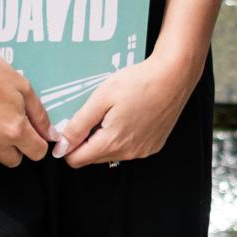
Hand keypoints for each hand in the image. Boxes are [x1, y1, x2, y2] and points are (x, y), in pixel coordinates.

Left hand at [54, 44, 204, 167]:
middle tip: (94, 113)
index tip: (71, 128)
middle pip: (93, 157)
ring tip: (113, 111)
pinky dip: (124, 136)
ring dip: (106, 138)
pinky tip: (129, 114)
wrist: (174, 75)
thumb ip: (78, 125)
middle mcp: (128, 152)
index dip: (68, 145)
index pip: (76, 161)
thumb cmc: (140, 82)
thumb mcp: (101, 97)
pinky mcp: (154, 145)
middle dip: (87, 140)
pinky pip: (129, 148)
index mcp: (112, 142)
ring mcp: (143, 151)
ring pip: (111, 153)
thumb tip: (62, 146)